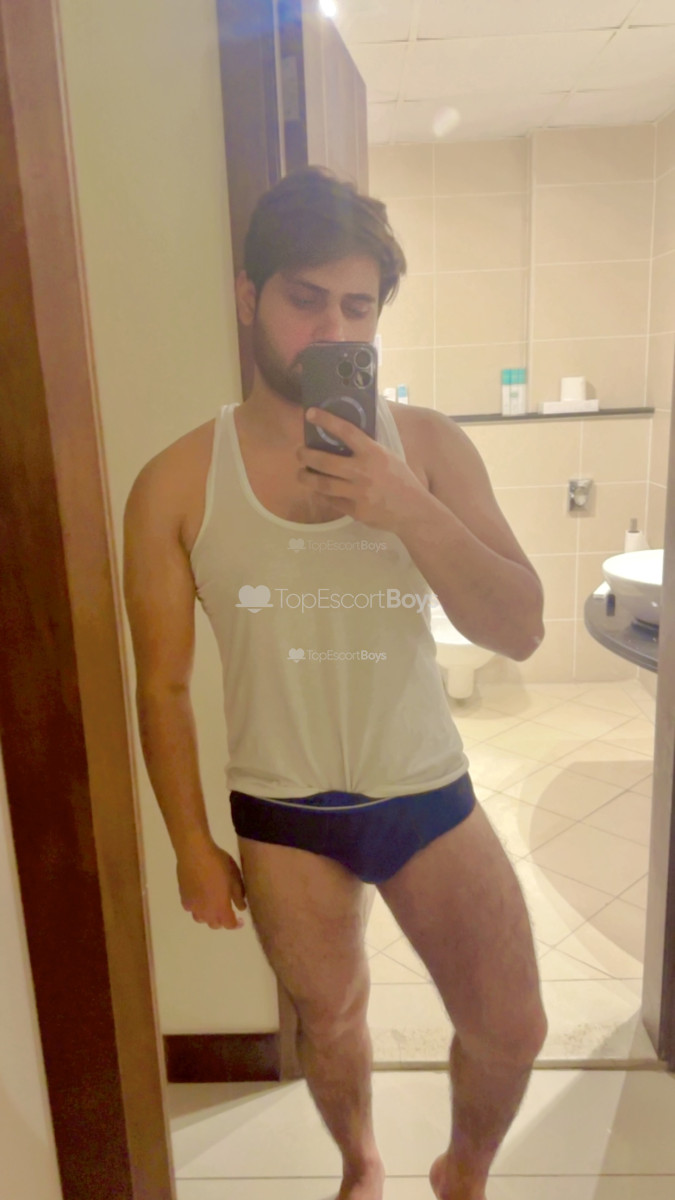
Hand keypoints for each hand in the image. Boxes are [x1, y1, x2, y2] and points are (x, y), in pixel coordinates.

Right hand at [176, 840, 247, 930]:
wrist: (194, 853)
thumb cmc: (218, 864)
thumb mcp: (235, 877)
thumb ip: (238, 895)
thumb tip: (241, 908)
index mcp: (220, 908)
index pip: (229, 925)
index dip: (236, 924)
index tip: (241, 919)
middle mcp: (205, 912)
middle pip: (215, 924)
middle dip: (223, 921)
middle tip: (228, 910)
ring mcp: (192, 906)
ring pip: (201, 919)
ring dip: (209, 916)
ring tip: (213, 906)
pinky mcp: (183, 898)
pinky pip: (191, 909)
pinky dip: (197, 908)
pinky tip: (200, 898)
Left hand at [297, 408, 427, 533]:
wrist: (413, 510)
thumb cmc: (400, 479)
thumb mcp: (387, 457)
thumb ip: (367, 449)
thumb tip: (343, 436)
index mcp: (374, 453)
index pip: (347, 432)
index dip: (327, 421)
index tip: (310, 414)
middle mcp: (364, 472)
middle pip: (325, 461)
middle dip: (306, 456)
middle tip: (299, 453)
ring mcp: (359, 493)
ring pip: (323, 484)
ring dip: (307, 477)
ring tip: (301, 474)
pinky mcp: (356, 511)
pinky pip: (332, 501)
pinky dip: (322, 494)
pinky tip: (318, 490)